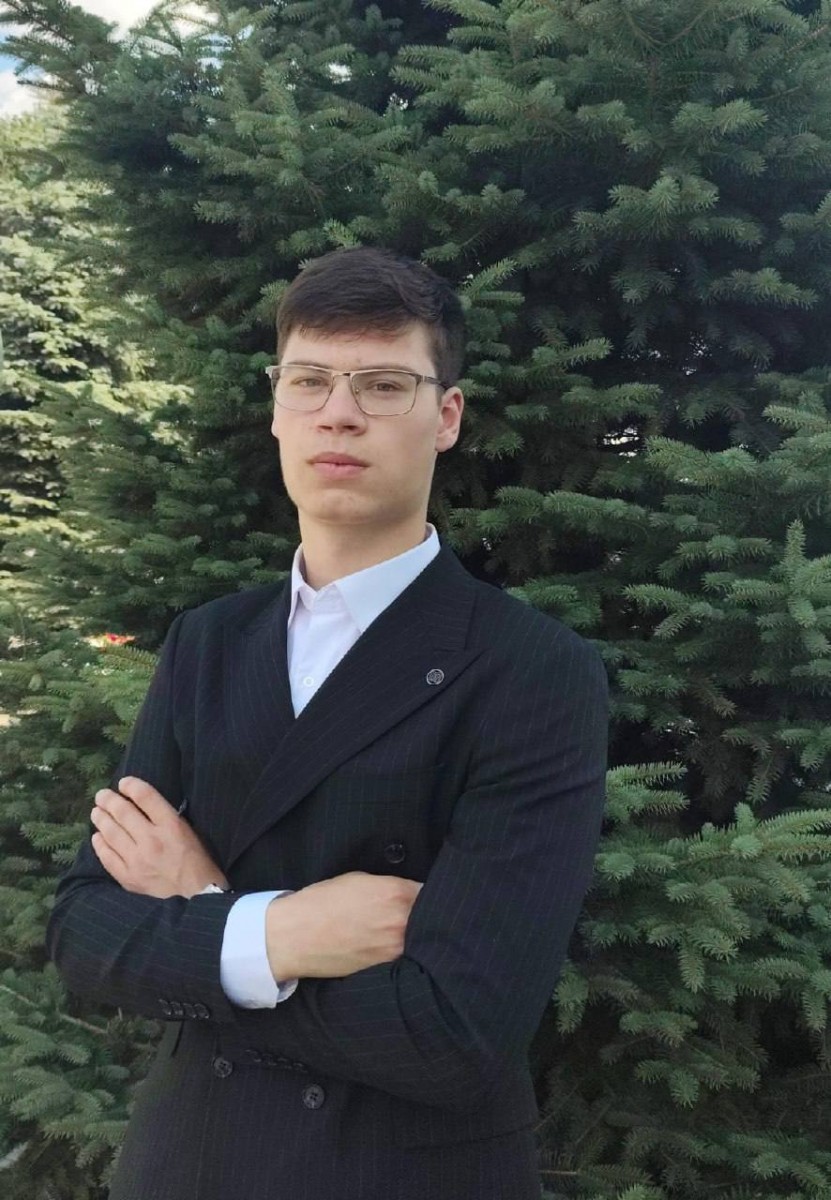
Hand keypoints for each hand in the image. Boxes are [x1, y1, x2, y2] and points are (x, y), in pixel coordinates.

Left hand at [90, 776, 228, 898]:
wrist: (198, 900)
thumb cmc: (200, 864)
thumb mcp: (192, 834)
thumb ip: (170, 820)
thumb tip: (148, 809)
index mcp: (172, 826)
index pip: (146, 797)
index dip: (132, 786)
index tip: (124, 783)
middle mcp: (151, 839)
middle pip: (123, 812)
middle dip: (109, 800)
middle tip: (102, 795)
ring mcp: (137, 860)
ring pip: (111, 833)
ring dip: (101, 819)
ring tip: (96, 812)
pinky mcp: (128, 877)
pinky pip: (107, 857)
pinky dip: (100, 844)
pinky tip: (97, 837)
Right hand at [265, 870, 422, 980]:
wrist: (294, 937)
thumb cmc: (322, 902)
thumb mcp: (359, 880)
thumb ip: (389, 886)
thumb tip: (408, 893)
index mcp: (396, 894)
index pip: (430, 892)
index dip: (428, 893)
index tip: (424, 896)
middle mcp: (401, 922)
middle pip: (430, 917)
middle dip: (426, 914)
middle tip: (418, 913)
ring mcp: (395, 949)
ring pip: (421, 940)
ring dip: (417, 935)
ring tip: (401, 930)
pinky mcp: (385, 969)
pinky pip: (405, 957)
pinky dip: (403, 951)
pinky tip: (389, 946)